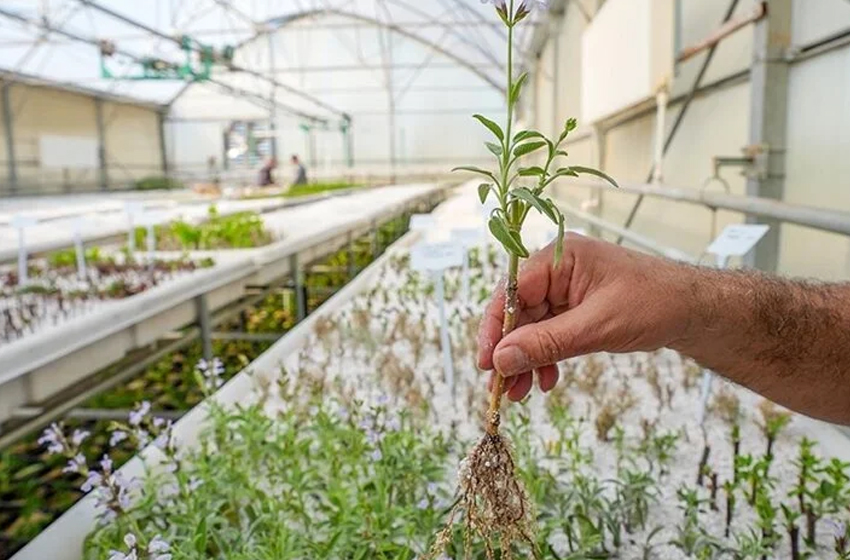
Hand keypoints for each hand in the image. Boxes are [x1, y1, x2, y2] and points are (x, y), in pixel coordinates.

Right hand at [478, 234, 693, 400]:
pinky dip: (546, 358)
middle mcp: (558, 271)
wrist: (695, 311)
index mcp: (560, 259)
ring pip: (531, 328)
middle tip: (501, 387)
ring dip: (526, 360)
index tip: (487, 362)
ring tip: (521, 394)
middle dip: (510, 351)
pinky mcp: (576, 310)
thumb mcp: (597, 326)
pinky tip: (546, 380)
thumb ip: (547, 343)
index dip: (495, 327)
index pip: (513, 291)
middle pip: (518, 312)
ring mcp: (567, 291)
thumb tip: (502, 359)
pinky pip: (550, 335)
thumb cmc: (654, 303)